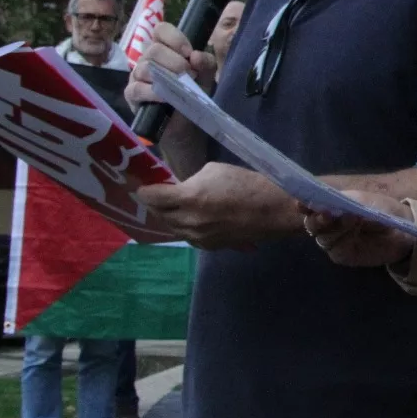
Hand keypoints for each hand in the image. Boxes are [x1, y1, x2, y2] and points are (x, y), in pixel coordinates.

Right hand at [126, 22, 218, 110]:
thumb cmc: (193, 94)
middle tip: (189, 74)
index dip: (175, 38)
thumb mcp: (206, 77)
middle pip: (154, 49)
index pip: (161, 30)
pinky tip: (166, 97)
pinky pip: (137, 88)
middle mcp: (148, 59)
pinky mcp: (131, 95)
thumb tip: (195, 56)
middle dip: (175, 61)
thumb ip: (206, 63)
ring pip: (145, 67)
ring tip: (181, 86)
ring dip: (166, 76)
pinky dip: (153, 92)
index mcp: (164, 48)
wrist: (186, 124)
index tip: (189, 53)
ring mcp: (137, 76)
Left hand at [135, 162, 294, 248]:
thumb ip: (192, 180)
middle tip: (155, 193)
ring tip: (171, 205)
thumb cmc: (247, 183)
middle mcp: (188, 221)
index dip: (144, 190)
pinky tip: (191, 217)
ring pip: (172, 227)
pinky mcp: (209, 247)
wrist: (274, 211)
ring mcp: (198, 238)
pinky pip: (187, 235)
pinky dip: (184, 225)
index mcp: (189, 198)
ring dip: (169, 215)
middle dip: (155, 203)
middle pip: (159, 214)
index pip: (152, 197)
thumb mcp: (215, 170)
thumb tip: (182, 188)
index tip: (142, 184)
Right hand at [302, 190, 416, 267]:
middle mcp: (326, 224)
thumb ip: (351, 203)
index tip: (302, 203)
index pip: (310, 205)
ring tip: (352, 218)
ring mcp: (333, 240)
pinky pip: (336, 249)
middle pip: (311, 224)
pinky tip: (354, 233)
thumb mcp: (368, 201)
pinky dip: (344, 240)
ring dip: (335, 227)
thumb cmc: (382, 210)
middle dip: (318, 219)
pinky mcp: (341, 255)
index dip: (304, 204)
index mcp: (328, 206)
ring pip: (323, 237)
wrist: (402, 230)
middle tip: (329, 213)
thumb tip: (337, 207)